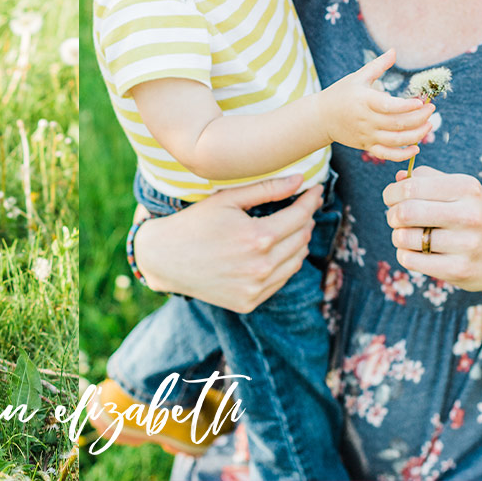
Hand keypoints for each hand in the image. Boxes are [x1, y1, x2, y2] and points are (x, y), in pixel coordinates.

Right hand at [131, 175, 318, 313]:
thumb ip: (266, 188)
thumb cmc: (195, 222)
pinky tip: (276, 248)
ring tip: (292, 224)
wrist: (165, 259)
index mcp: (257, 238)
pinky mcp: (250, 303)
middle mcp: (261, 267)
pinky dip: (285, 262)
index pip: (300, 216)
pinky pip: (281, 280)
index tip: (316, 189)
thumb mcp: (228, 198)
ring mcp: (256, 289)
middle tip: (304, 203)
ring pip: (296, 261)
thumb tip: (300, 179)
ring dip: (299, 241)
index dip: (311, 200)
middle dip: (306, 218)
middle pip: (302, 238)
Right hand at [323, 48, 432, 158]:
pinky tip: (416, 148)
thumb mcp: (358, 76)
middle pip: (397, 124)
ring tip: (428, 126)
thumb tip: (394, 51)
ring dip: (416, 135)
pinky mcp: (367, 146)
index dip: (407, 106)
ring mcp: (367, 135)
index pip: (389, 106)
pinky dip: (403, 155)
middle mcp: (366, 120)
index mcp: (364, 100)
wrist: (321, 117)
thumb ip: (378, 65)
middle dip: (419, 118)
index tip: (421, 101)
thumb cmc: (341, 93)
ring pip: (396, 141)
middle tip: (432, 109)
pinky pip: (387, 155)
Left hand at [384, 164, 481, 295]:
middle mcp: (468, 215)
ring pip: (405, 238)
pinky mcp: (459, 271)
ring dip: (397, 236)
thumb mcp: (462, 189)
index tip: (390, 198)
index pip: (411, 186)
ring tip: (405, 234)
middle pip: (406, 212)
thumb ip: (428, 178)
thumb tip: (398, 177)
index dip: (391, 192)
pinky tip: (413, 251)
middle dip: (392, 214)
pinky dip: (404, 254)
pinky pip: (412, 260)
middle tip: (394, 217)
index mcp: (466, 188)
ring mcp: (465, 245)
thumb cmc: (476, 216)